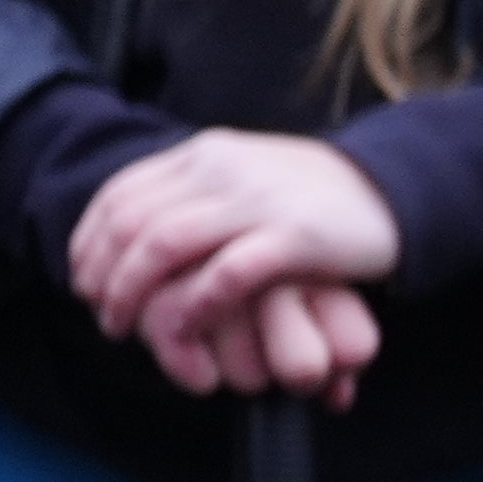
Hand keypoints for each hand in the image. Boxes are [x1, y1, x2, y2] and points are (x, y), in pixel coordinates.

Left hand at [70, 130, 400, 405]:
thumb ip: (196, 193)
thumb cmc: (318, 196)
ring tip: (128, 327)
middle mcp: (223, 170)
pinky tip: (187, 326)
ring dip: (133, 292)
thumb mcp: (248, 177)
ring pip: (163, 244)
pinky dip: (195, 303)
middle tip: (104, 314)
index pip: (120, 193)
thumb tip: (137, 225)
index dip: (90, 242)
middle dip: (104, 275)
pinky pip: (225, 272)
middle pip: (132, 222)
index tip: (85, 281)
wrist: (397, 189)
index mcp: (205, 153)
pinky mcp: (295, 237)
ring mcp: (258, 201)